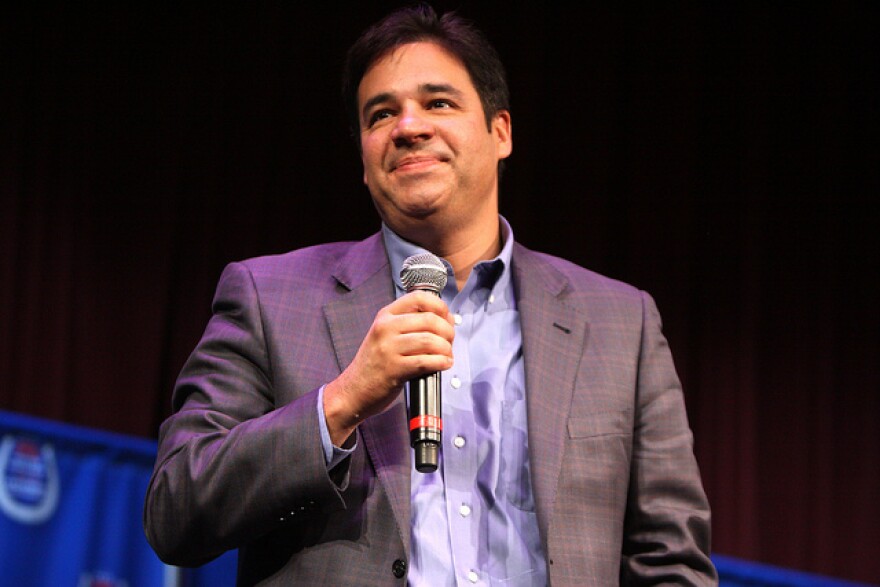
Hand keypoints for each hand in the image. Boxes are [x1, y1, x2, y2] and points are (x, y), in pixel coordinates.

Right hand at [323, 291, 454, 445]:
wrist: (354, 389)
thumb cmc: (375, 363)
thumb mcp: (385, 334)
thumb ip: (409, 324)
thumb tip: (444, 320)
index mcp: (386, 315)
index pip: (419, 298)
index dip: (440, 306)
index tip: (447, 317)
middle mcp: (386, 328)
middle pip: (429, 319)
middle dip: (448, 331)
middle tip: (450, 341)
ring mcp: (388, 348)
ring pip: (430, 340)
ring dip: (446, 348)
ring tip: (447, 355)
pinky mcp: (394, 368)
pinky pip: (426, 361)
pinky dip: (441, 362)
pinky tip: (444, 364)